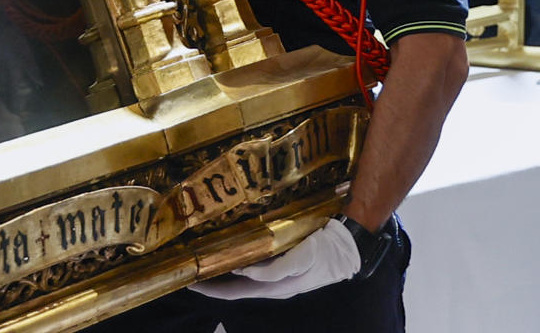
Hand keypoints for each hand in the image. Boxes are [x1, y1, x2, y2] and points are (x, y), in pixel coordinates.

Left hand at [187, 218, 361, 300]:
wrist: (348, 246)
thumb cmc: (325, 252)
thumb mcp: (301, 259)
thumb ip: (274, 269)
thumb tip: (245, 272)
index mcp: (275, 287)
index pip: (235, 292)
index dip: (213, 289)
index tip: (192, 282)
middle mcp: (274, 284)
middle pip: (236, 288)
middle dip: (213, 282)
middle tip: (193, 272)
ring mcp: (279, 275)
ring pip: (244, 278)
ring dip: (225, 272)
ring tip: (207, 263)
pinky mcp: (284, 264)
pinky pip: (255, 267)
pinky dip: (240, 262)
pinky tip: (234, 253)